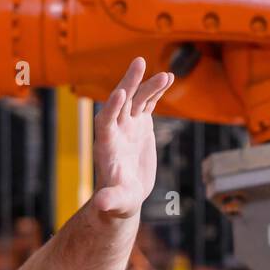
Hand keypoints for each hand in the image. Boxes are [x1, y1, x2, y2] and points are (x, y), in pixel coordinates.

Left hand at [92, 57, 173, 219]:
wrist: (125, 195)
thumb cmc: (117, 201)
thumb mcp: (114, 202)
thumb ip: (108, 200)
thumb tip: (101, 205)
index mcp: (106, 145)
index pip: (106, 121)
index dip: (112, 107)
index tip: (120, 93)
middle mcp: (115, 130)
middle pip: (121, 102)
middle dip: (129, 83)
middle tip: (138, 63)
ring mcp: (128, 125)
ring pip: (137, 99)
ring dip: (149, 85)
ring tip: (165, 76)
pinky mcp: (141, 125)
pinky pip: (148, 103)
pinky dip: (157, 91)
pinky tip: (168, 78)